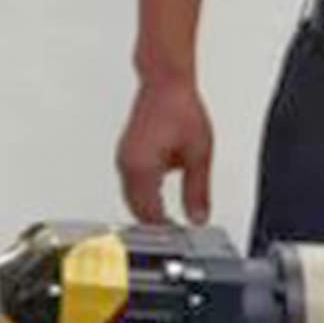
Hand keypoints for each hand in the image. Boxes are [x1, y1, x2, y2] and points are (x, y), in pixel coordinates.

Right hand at [117, 73, 219, 226]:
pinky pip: (130, 184)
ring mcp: (124, 159)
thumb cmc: (178, 109)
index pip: (150, 214)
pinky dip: (143, 196)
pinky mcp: (126, 154)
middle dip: (154, 225)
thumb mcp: (199, 155)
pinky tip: (157, 198)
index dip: (165, 230)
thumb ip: (198, 191)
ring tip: (167, 222)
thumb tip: (198, 216)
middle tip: (174, 235)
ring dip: (147, 210)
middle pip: (136, 209)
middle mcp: (127, 166)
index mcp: (142, 169)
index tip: (179, 238)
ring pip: (131, 198)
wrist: (165, 84)